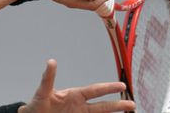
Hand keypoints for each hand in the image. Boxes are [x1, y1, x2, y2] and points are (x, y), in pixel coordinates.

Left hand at [18, 59, 134, 112]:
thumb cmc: (37, 105)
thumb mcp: (42, 92)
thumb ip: (48, 79)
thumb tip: (51, 62)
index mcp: (74, 95)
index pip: (94, 91)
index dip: (108, 88)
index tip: (122, 86)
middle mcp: (79, 107)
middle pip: (102, 107)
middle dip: (117, 105)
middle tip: (132, 104)